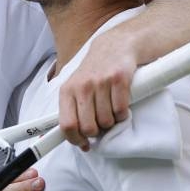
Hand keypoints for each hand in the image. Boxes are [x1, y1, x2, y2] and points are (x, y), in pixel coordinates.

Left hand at [59, 31, 136, 149]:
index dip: (75, 139)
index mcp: (67, 91)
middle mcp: (82, 86)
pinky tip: (120, 106)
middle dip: (96, 131)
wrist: (115, 46)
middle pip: (88, 127)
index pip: (67, 124)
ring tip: (110, 110)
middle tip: (100, 124)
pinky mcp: (119, 79)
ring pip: (106, 121)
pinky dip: (123, 114)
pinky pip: (121, 110)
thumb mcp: (75, 87)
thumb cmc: (93, 72)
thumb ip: (71, 109)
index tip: (83, 144)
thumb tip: (69, 137)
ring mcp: (100, 82)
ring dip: (111, 121)